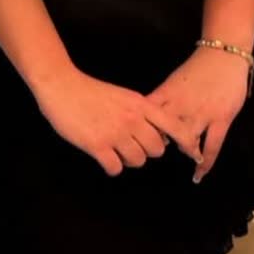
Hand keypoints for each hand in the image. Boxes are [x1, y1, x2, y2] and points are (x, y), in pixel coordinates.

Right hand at [34, 66, 204, 177]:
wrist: (61, 85)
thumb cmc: (90, 90)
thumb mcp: (123, 96)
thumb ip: (140, 111)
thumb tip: (154, 131)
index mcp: (140, 104)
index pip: (174, 126)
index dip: (187, 142)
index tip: (193, 153)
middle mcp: (132, 119)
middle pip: (157, 149)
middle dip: (147, 151)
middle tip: (133, 146)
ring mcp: (115, 133)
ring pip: (138, 161)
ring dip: (129, 160)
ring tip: (116, 151)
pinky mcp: (97, 146)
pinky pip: (115, 168)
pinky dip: (112, 166)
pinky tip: (104, 157)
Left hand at [145, 46, 249, 182]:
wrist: (224, 55)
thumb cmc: (198, 68)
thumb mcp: (175, 81)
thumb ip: (163, 99)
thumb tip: (147, 118)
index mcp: (168, 93)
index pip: (148, 115)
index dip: (140, 130)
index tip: (135, 141)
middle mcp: (182, 104)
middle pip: (164, 130)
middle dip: (157, 144)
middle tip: (154, 153)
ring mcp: (202, 113)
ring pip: (187, 140)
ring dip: (183, 151)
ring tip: (183, 160)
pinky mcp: (221, 119)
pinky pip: (212, 146)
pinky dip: (205, 163)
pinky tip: (199, 174)